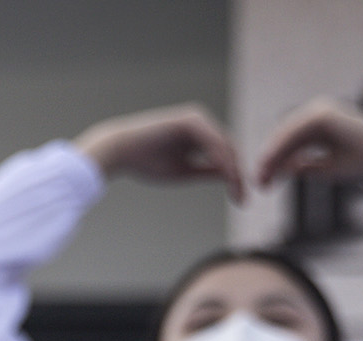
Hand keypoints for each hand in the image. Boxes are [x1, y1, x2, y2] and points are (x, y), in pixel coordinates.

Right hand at [72, 104, 244, 198]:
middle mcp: (201, 123)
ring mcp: (197, 118)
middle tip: (242, 200)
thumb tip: (231, 177)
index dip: (234, 177)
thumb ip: (207, 171)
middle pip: (229, 150)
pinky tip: (226, 177)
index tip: (239, 200)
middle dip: (237, 175)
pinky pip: (213, 141)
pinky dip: (221, 160)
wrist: (120, 150)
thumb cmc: (146, 162)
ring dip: (233, 170)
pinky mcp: (192, 119)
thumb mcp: (184, 171)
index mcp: (198, 134)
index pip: (224, 155)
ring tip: (236, 191)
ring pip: (224, 146)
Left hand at [252, 97, 362, 186]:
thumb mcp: (325, 167)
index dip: (275, 164)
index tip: (264, 184)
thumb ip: (303, 167)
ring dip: (272, 156)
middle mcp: (319, 114)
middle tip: (258, 184)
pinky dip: (281, 146)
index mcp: (320, 125)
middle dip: (269, 162)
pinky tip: (270, 162)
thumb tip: (282, 170)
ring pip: (286, 135)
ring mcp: (320, 110)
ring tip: (261, 176)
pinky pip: (295, 130)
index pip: (289, 145)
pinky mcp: (323, 112)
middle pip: (285, 139)